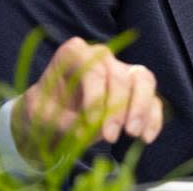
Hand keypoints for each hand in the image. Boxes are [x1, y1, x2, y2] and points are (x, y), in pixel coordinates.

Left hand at [11, 37, 162, 159]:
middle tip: (110, 137)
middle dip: (117, 108)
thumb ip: (58, 118)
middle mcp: (101, 56)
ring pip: (143, 79)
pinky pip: (153, 99)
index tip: (91, 125)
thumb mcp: (39, 112)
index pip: (92, 68)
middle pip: (119, 75)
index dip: (95, 97)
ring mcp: (121, 71)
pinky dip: (153, 118)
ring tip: (133, 134)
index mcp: (74, 53)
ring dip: (142, 107)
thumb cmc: (44, 108)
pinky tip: (146, 138)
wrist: (53, 116)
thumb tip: (83, 130)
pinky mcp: (135, 91)